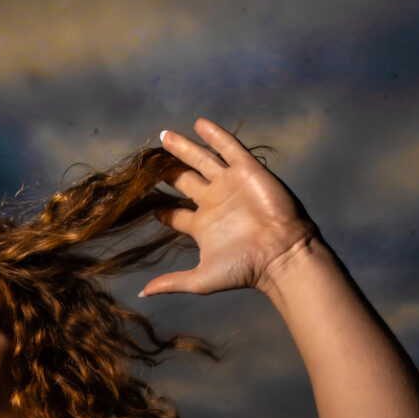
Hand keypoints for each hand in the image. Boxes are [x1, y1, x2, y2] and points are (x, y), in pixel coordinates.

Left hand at [137, 118, 317, 298]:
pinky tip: (198, 123)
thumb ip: (172, 282)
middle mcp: (213, 202)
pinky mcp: (246, 171)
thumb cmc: (243, 269)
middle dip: (166, 171)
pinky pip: (229, 147)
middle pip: (183, 181)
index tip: (138, 197)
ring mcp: (229, 185)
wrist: (279, 254)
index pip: (174, 213)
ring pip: (201, 160)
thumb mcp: (201, 279)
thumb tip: (143, 293)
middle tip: (148, 160)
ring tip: (164, 136)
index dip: (158, 207)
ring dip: (183, 148)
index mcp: (201, 226)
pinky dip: (215, 135)